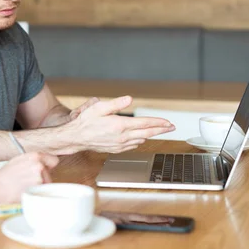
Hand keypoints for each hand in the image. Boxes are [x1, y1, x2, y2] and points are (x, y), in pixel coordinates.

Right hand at [0, 152, 58, 202]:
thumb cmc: (6, 173)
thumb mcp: (20, 159)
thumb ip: (34, 159)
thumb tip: (46, 163)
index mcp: (35, 156)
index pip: (53, 160)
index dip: (49, 166)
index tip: (45, 170)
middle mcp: (39, 165)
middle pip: (48, 174)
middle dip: (42, 177)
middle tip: (28, 179)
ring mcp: (39, 178)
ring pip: (45, 183)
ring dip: (38, 185)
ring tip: (25, 185)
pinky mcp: (36, 189)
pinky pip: (41, 191)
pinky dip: (35, 192)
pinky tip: (25, 189)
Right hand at [60, 96, 174, 154]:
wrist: (76, 138)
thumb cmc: (85, 122)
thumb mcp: (99, 107)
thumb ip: (116, 103)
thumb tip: (130, 99)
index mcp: (120, 125)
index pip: (145, 123)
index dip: (159, 122)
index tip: (168, 122)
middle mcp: (122, 137)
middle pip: (147, 133)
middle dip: (162, 130)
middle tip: (172, 128)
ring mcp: (120, 145)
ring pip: (141, 140)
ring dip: (151, 135)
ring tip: (159, 131)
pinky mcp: (116, 150)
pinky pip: (133, 145)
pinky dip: (140, 141)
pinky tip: (141, 138)